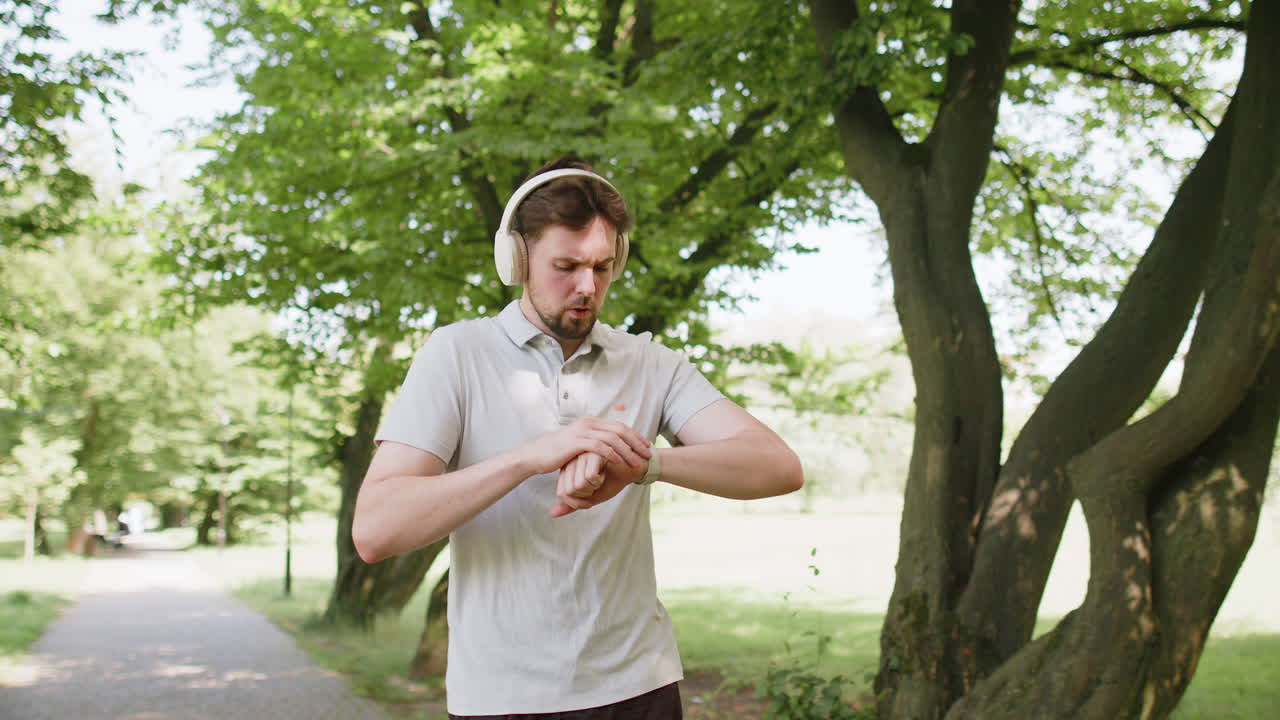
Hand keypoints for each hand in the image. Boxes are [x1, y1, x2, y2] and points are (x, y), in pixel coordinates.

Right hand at [521, 415, 650, 477]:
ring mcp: (582, 431)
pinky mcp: (577, 442)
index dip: (635, 436)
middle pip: (620, 430)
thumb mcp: (577, 445)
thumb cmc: (557, 453)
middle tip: (648, 455)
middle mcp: (588, 423)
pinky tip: (621, 464)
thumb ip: (592, 442)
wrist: (535, 456)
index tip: (646, 447)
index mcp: (591, 422)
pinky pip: (601, 447)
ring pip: (613, 439)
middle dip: (636, 443)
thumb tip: (607, 447)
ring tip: (637, 463)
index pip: (619, 426)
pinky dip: (613, 455)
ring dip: (628, 451)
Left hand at [550, 451, 649, 517]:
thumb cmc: (612, 480)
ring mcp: (581, 454)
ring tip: (601, 477)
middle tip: (597, 485)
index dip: (577, 502)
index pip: (562, 493)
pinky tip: (606, 472)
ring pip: (578, 485)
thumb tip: (552, 514)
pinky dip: (600, 481)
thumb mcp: (590, 496)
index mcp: (568, 468)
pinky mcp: (592, 451)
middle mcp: (571, 460)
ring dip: (594, 488)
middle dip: (586, 496)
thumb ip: (571, 504)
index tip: (590, 495)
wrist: (633, 469)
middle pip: (569, 491)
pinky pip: (589, 477)